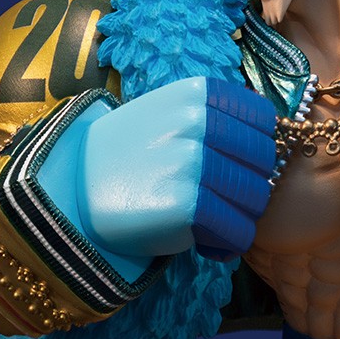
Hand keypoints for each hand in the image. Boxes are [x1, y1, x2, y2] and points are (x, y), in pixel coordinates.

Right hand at [79, 77, 276, 259]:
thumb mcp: (167, 117)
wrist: (74, 193)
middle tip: (226, 201)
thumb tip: (265, 138)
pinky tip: (208, 244)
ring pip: (255, 197)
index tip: (238, 165)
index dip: (256, 149)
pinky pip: (238, 230)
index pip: (262, 120)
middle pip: (264, 160)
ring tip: (214, 223)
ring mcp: (191, 162)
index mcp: (195, 95)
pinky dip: (228, 244)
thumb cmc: (129, 159)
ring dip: (240, 217)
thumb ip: (215, 118)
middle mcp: (196, 122)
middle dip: (251, 185)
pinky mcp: (186, 205)